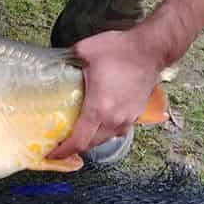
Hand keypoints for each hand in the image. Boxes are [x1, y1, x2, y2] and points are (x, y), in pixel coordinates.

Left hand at [45, 28, 161, 159]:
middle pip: (91, 144)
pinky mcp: (136, 114)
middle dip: (75, 147)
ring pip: (105, 138)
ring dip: (91, 138)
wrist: (150, 50)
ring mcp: (127, 118)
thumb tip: (54, 62)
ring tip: (80, 131)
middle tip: (61, 142)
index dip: (63, 151)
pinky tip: (100, 119)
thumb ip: (66, 59)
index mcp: (98, 108)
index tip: (52, 154)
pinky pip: (117, 130)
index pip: (78, 141)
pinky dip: (106, 130)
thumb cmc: (119, 50)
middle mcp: (114, 119)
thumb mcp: (85, 51)